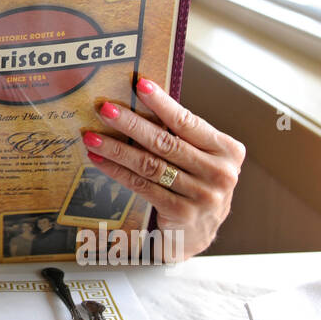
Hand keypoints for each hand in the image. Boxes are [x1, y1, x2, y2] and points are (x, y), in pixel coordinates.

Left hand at [80, 76, 244, 259]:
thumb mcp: (198, 159)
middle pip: (166, 142)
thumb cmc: (194, 186)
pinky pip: (143, 186)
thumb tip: (138, 103)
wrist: (197, 235)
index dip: (162, 103)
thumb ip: (180, 136)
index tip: (140, 84)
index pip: (188, 122)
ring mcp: (204, 196)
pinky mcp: (182, 214)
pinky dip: (118, 171)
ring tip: (92, 136)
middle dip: (131, 123)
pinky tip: (100, 160)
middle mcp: (221, 173)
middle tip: (105, 109)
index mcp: (228, 151)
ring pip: (150, 165)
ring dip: (117, 148)